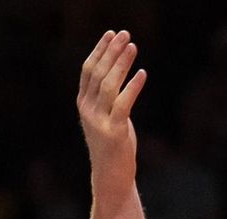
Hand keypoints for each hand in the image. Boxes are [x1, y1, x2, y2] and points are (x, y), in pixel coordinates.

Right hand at [77, 30, 146, 195]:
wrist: (111, 175)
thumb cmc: (112, 145)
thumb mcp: (107, 117)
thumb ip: (108, 99)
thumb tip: (118, 76)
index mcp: (83, 103)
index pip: (88, 70)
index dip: (100, 50)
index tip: (111, 34)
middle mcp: (88, 110)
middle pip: (98, 73)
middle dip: (111, 51)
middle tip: (125, 34)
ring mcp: (99, 121)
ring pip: (108, 85)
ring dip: (121, 64)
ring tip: (133, 47)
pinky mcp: (114, 131)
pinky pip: (123, 104)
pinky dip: (133, 87)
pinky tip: (142, 73)